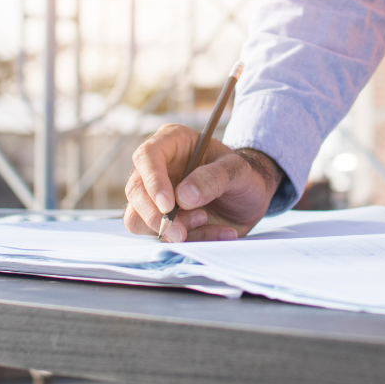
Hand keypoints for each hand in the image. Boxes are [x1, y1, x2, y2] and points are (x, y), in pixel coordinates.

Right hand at [122, 124, 281, 242]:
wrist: (249, 200)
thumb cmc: (243, 176)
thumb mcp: (238, 171)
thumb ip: (215, 178)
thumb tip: (182, 197)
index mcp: (171, 143)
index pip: (147, 156)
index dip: (153, 181)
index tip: (168, 205)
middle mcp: (156, 168)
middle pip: (135, 191)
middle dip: (156, 216)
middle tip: (181, 233)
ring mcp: (153, 196)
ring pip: (138, 219)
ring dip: (170, 230)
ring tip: (205, 219)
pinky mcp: (160, 220)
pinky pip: (160, 237)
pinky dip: (189, 240)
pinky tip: (217, 232)